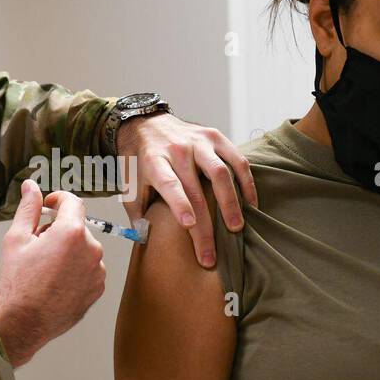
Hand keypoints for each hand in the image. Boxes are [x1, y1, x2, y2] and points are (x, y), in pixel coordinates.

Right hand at [0, 180, 105, 367]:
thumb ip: (29, 208)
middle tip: (36, 246)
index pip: (73, 202)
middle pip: (76, 227)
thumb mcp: (17, 238)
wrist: (25, 322)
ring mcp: (97, 271)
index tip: (49, 205)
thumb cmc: (18, 282)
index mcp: (71, 232)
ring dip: (68, 251)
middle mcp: (91, 249)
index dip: (58, 199)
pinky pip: (88, 269)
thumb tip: (31, 187)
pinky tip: (55, 281)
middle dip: (58, 230)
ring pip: (83, 249)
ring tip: (45, 268)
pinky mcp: (97, 288)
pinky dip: (75, 270)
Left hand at [115, 114, 257, 268]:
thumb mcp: (129, 185)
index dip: (180, 204)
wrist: (146, 124)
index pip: (169, 184)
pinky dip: (246, 182)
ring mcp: (199, 142)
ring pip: (221, 173)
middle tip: (210, 255)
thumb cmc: (139, 162)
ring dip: (230, 202)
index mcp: (154, 162)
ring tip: (236, 227)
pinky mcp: (215, 137)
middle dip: (205, 226)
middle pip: (196, 190)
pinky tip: (251, 203)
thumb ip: (136, 213)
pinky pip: (236, 160)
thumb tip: (145, 241)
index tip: (190, 224)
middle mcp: (178, 151)